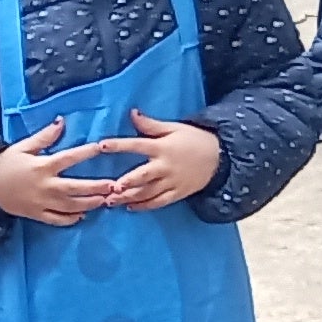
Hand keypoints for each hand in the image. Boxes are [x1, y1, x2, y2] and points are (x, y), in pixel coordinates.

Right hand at [0, 123, 117, 223]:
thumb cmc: (6, 164)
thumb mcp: (23, 147)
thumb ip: (44, 137)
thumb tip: (61, 122)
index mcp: (42, 167)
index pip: (69, 158)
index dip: (86, 152)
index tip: (102, 147)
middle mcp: (45, 186)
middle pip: (75, 188)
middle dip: (96, 187)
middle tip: (114, 185)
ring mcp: (42, 203)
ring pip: (71, 206)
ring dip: (89, 204)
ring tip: (105, 200)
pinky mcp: (37, 215)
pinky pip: (58, 219)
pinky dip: (71, 219)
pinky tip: (83, 215)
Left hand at [96, 111, 222, 208]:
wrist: (219, 157)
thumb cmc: (193, 140)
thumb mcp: (174, 128)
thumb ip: (151, 124)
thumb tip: (132, 113)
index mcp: (162, 147)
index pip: (137, 145)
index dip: (119, 145)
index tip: (101, 146)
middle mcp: (165, 166)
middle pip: (143, 175)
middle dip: (126, 182)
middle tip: (110, 188)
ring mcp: (172, 182)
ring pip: (148, 192)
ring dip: (129, 197)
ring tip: (111, 201)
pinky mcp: (177, 193)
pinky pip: (159, 202)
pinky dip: (145, 206)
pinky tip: (130, 207)